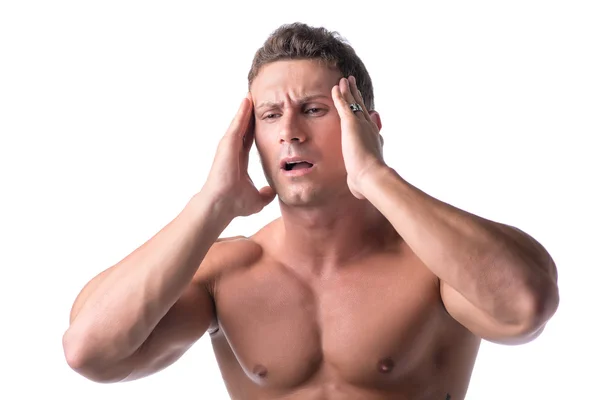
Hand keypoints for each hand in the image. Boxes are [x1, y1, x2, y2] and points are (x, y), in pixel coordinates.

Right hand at [202, 93, 275, 216]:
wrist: (222, 206)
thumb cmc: (235, 204)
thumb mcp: (257, 198)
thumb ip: (266, 193)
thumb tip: (274, 191)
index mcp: (239, 159)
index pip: (250, 138)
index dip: (256, 127)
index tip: (264, 117)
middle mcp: (233, 150)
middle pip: (244, 127)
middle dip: (250, 113)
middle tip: (258, 97)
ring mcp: (228, 146)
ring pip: (240, 123)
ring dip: (246, 108)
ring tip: (252, 93)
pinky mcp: (226, 144)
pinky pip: (237, 125)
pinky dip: (242, 113)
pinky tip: (247, 101)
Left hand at [332, 76, 384, 198]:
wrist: (371, 177)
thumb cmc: (367, 183)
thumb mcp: (362, 179)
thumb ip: (358, 180)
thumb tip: (357, 192)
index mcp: (373, 140)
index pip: (367, 123)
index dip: (364, 114)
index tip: (362, 108)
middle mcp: (370, 129)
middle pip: (362, 108)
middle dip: (356, 96)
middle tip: (353, 85)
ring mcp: (361, 125)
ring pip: (354, 103)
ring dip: (349, 90)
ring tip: (344, 80)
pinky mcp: (352, 124)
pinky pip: (345, 105)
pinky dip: (341, 94)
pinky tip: (336, 86)